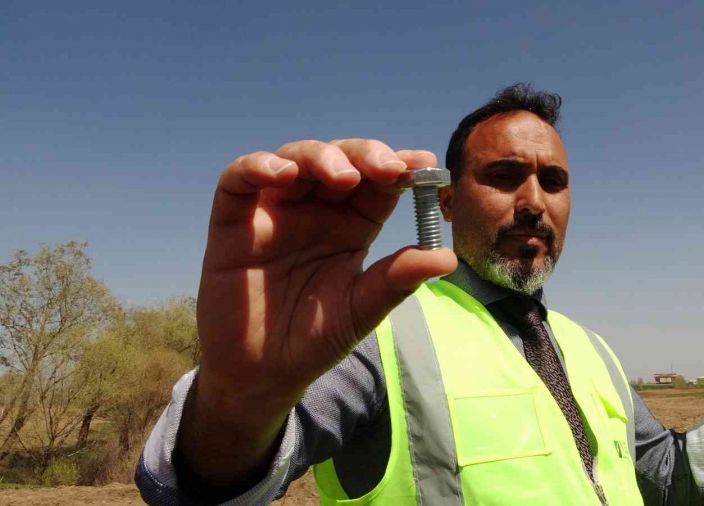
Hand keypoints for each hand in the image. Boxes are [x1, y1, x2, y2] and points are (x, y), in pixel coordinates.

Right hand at [196, 140, 457, 413]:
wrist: (261, 373)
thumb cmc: (314, 338)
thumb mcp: (361, 309)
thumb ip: (397, 280)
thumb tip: (447, 257)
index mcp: (353, 225)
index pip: (379, 183)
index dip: (401, 167)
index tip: (425, 164)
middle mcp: (316, 209)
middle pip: (341, 159)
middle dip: (365, 156)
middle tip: (387, 168)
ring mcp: (275, 210)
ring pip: (296, 158)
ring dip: (321, 156)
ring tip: (342, 176)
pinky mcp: (233, 219)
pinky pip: (239, 179)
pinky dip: (257, 167)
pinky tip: (282, 172)